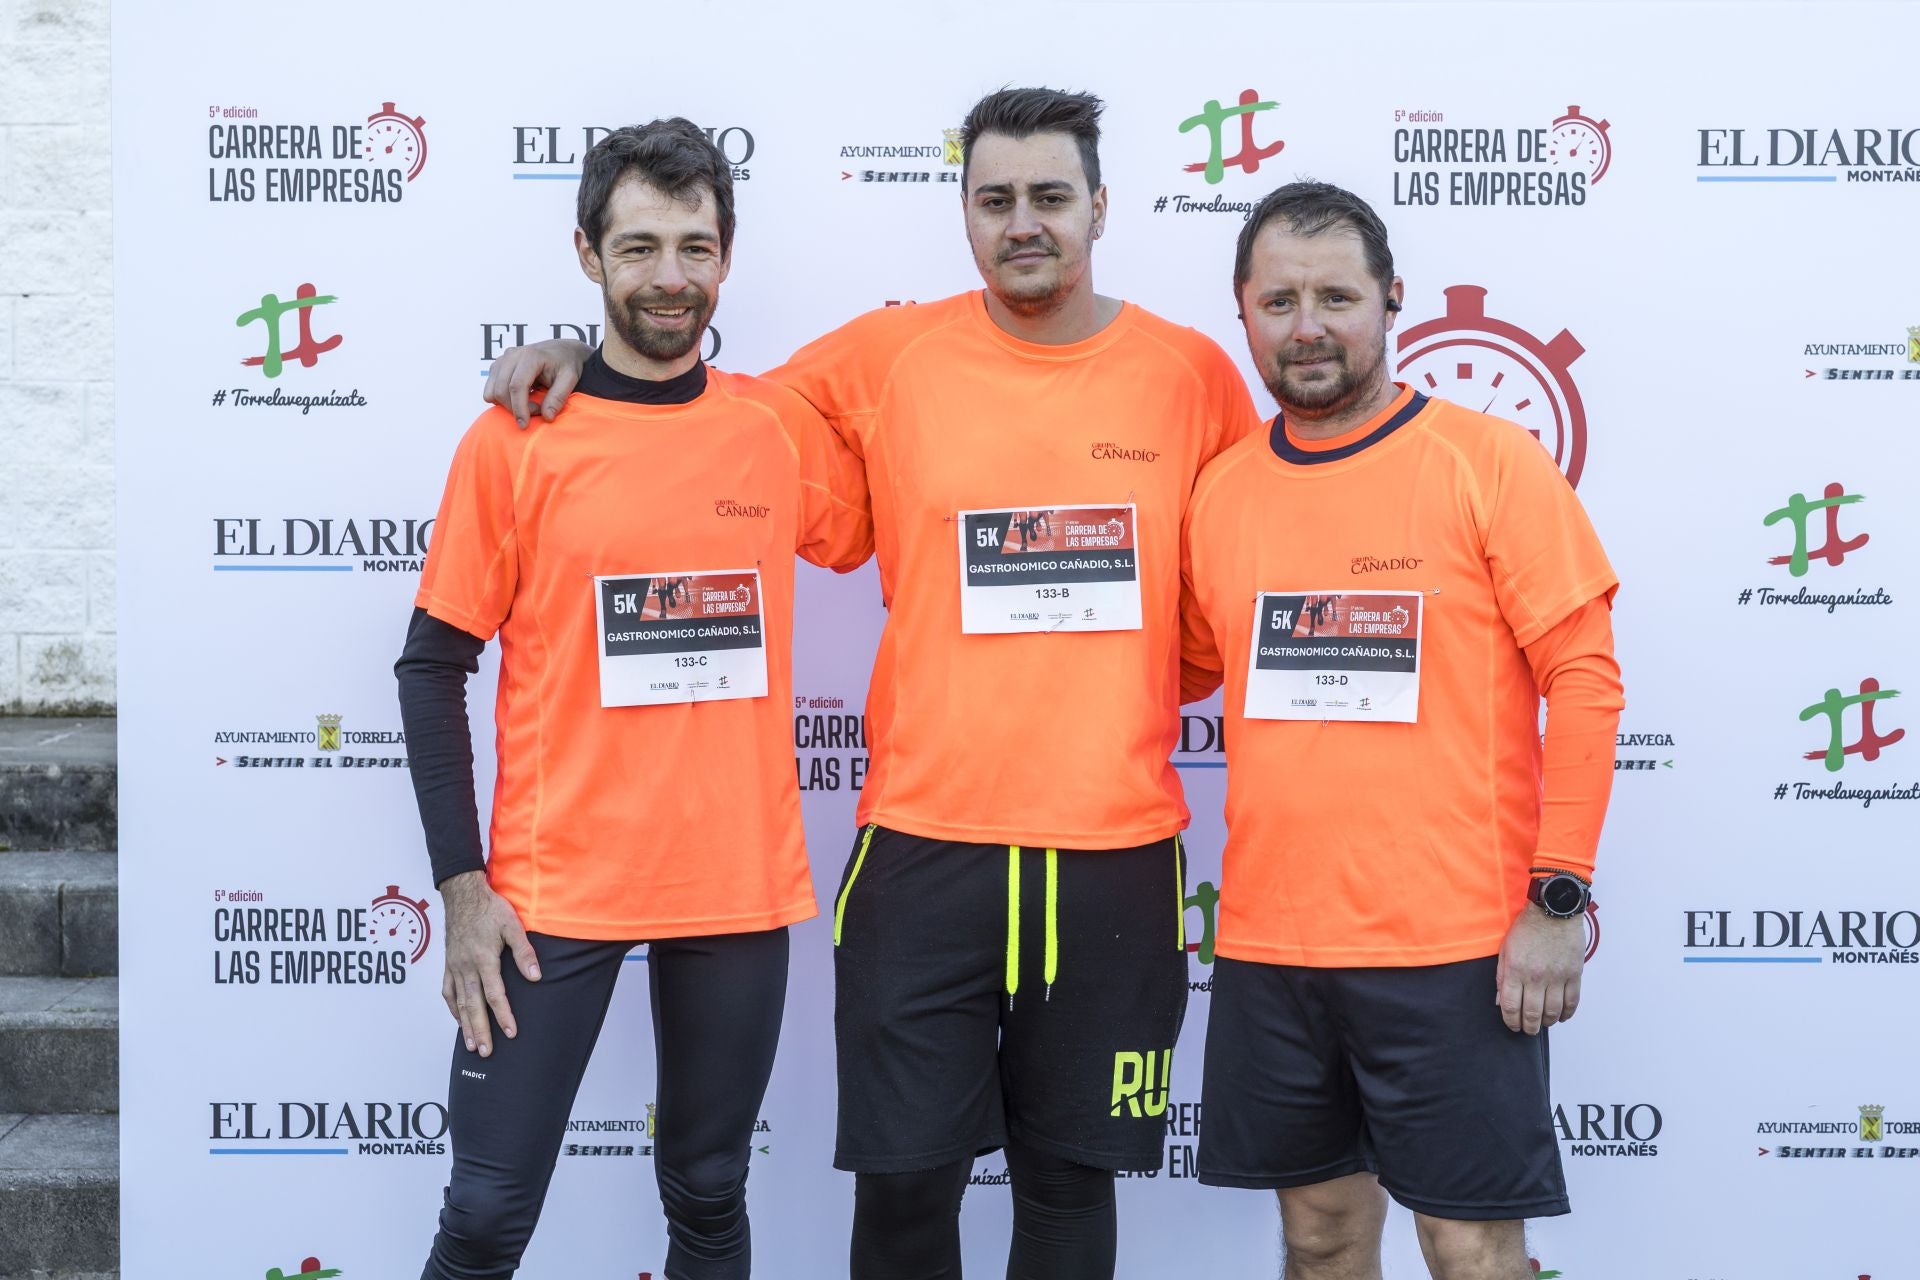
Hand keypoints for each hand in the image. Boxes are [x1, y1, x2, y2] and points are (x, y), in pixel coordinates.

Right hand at [439, 870, 539, 1055]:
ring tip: (471, 1046)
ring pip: (459, 1002)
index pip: (495, 994)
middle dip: (480, 1030)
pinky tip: (458, 1020)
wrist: (462, 895)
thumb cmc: (490, 908)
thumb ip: (523, 951)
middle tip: (486, 1052)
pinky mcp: (448, 964)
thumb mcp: (512, 925)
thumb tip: (535, 976)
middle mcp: (466, 967)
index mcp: (484, 958)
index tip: (511, 1033)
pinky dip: (452, 1009)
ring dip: (465, 1025)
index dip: (503, 1015)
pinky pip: (448, 992)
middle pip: (474, 1005)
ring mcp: (454, 967)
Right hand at [482, 339, 591, 427]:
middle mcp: (512, 355)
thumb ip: (559, 397)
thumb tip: (547, 417)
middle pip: (501, 390)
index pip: (516, 385)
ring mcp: (502, 360)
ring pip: (491, 391)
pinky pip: (490, 389)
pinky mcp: (497, 366)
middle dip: (515, 408)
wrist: (561, 350)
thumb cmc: (567, 363)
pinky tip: (520, 397)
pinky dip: (501, 399)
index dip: (519, 408)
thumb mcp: (570, 379)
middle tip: (537, 411)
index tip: (524, 425)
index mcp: (531, 356)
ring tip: (529, 403)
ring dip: (507, 404)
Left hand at [1495, 903, 1584, 1034]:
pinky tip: (1562, 1017)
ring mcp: (1557, 976)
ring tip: (1543, 1023)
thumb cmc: (1527, 927)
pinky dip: (1567, 1013)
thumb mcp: (1505, 949)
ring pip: (1553, 1011)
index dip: (1510, 1021)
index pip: (1510, 1006)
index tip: (1512, 1025)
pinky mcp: (1574, 974)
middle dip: (1528, 1027)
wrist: (1553, 910)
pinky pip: (1572, 1001)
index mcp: (1516, 970)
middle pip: (1532, 1013)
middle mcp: (1536, 976)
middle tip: (1528, 1030)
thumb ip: (1502, 976)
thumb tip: (1500, 1001)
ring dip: (1547, 1022)